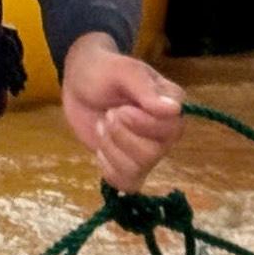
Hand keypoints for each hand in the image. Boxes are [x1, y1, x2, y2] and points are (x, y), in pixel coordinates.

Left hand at [59, 32, 184, 191]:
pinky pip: (126, 183)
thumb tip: (174, 109)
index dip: (143, 124)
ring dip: (110, 147)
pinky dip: (108, 167)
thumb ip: (145, 89)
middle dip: (120, 135)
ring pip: (137, 168)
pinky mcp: (130, 166)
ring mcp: (149, 152)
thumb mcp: (121, 70)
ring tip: (102, 125)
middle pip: (153, 153)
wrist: (78, 84)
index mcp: (172, 107)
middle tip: (108, 114)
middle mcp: (166, 133)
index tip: (121, 109)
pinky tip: (101, 148)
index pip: (171, 129)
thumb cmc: (103, 71)